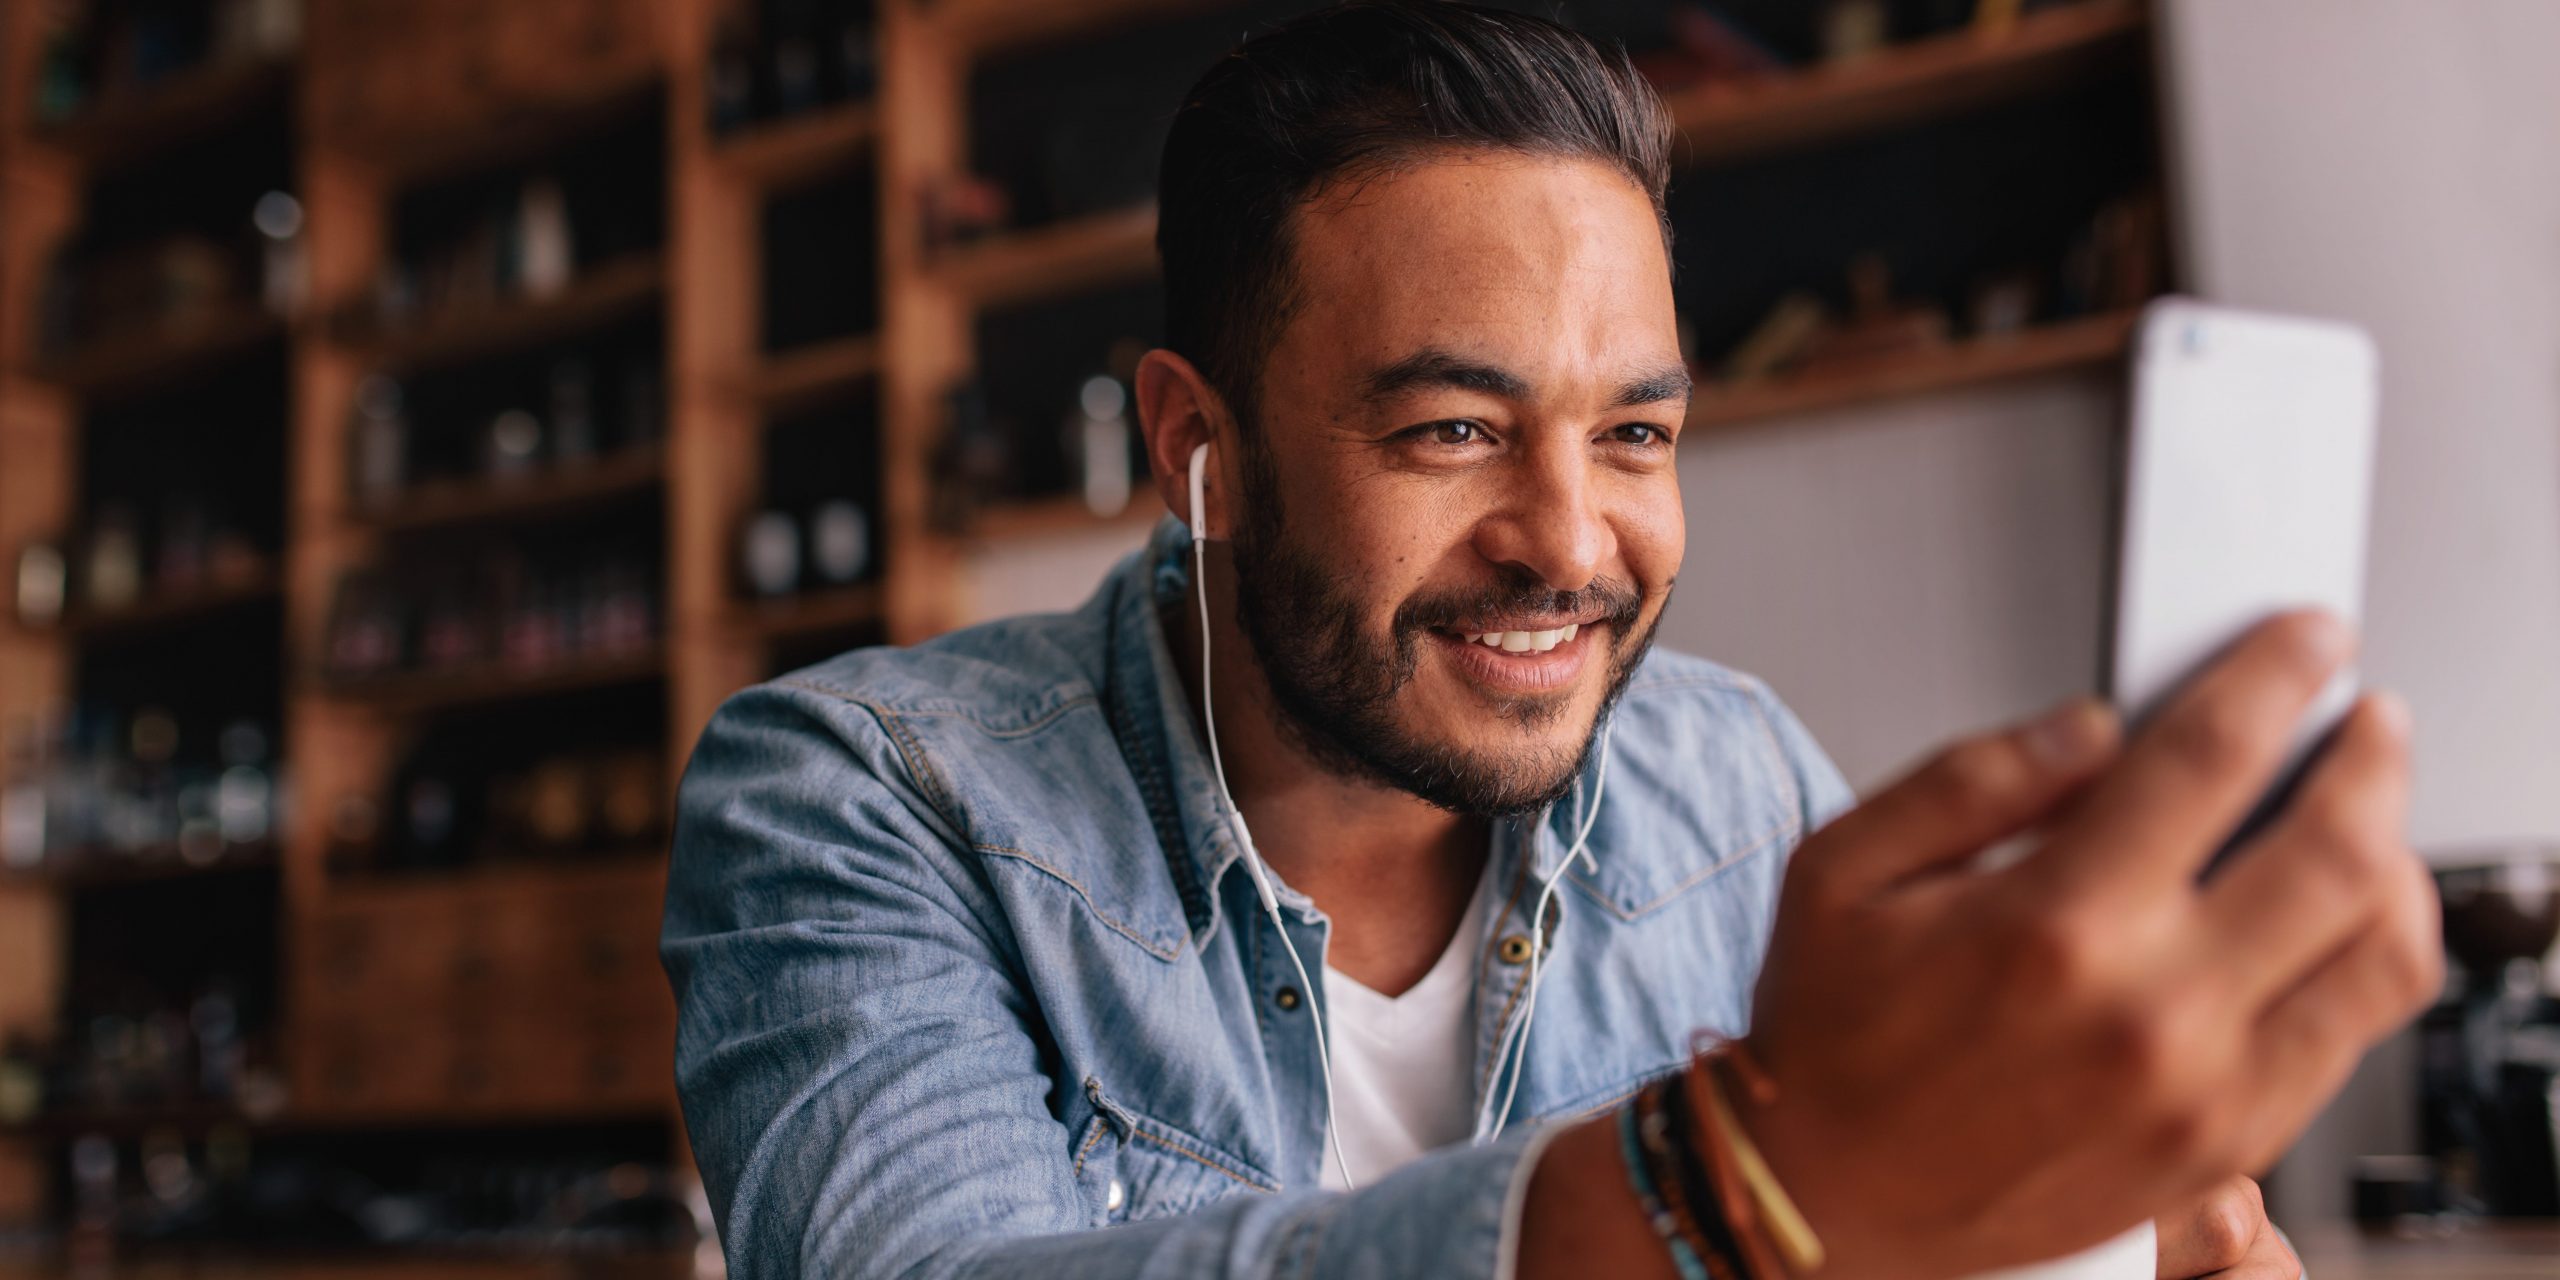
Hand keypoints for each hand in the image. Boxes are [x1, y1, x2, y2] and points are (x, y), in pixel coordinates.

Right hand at [1734, 611, 2436, 1277]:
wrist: (1823, 1203)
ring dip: (2397, 860)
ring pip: (2378, 952)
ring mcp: (2200, 1091)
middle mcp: (2147, 1011)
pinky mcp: (2221, 1151)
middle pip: (2337, 848)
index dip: (2279, 674)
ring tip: (2368, 818)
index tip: (2307, 643)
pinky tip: (2334, 923)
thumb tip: (2092, 726)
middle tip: (2365, 720)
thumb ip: (1972, 779)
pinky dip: (2369, 962)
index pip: (2214, 757)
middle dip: (2371, 756)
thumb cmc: (1827, 1043)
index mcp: (2050, 922)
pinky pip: (2350, 1041)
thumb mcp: (1841, 870)